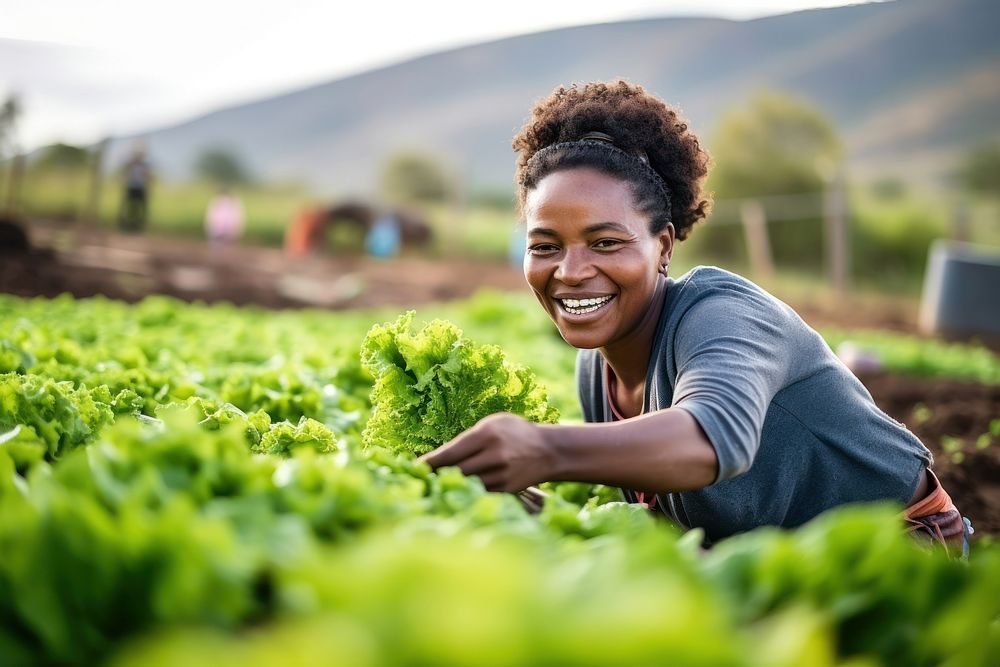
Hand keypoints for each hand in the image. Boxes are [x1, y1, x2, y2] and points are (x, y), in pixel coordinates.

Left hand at [418, 413, 554, 492]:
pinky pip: (480, 493)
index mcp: (486, 434)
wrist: (548, 451)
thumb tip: (441, 456)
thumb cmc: (515, 432)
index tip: (413, 467)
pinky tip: (455, 492)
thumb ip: (469, 438)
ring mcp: (501, 475)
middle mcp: (494, 456)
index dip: (429, 462)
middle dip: (435, 476)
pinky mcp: (506, 491)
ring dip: (448, 487)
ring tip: (432, 486)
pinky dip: (466, 493)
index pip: (450, 452)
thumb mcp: (493, 423)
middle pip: (455, 471)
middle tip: (418, 480)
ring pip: (466, 484)